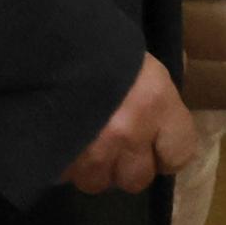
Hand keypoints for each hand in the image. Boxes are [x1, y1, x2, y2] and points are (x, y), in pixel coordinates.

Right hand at [61, 53, 200, 194]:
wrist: (45, 45)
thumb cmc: (99, 42)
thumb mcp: (137, 57)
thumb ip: (156, 87)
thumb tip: (168, 105)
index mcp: (156, 103)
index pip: (180, 153)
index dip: (169, 153)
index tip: (160, 147)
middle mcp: (129, 135)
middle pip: (138, 178)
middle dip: (128, 165)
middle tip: (118, 144)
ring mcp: (92, 154)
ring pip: (99, 182)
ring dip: (95, 168)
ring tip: (87, 144)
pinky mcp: (58, 162)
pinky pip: (67, 177)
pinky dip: (66, 165)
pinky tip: (64, 142)